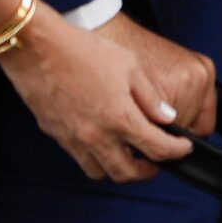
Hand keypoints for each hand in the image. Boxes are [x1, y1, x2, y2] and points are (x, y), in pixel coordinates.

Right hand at [0, 4, 194, 182]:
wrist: (37, 48)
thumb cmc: (83, 51)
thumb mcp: (129, 66)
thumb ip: (150, 97)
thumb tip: (167, 117)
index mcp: (120, 118)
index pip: (157, 148)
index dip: (177, 151)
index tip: (184, 147)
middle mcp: (97, 136)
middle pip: (127, 173)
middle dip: (147, 171)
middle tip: (157, 160)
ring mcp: (74, 139)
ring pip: (100, 172)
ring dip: (118, 168)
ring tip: (129, 153)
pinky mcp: (56, 135)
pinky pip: (80, 159)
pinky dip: (95, 158)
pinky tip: (103, 141)